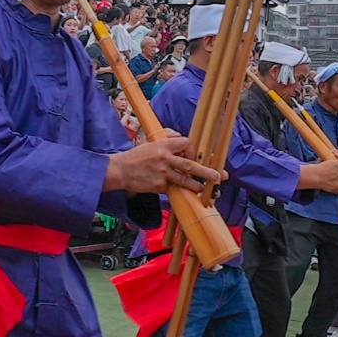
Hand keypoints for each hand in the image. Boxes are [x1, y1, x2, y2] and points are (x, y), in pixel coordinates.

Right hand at [105, 135, 223, 193]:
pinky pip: (174, 189)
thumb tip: (183, 141)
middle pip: (190, 164)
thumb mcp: (151, 143)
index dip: (193, 150)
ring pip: (185, 180)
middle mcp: (164, 158)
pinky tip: (185, 195)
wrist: (120, 170)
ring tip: (203, 188)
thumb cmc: (136, 157)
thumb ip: (168, 141)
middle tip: (218, 176)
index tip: (194, 156)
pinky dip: (180, 191)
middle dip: (206, 171)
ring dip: (196, 185)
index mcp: (163, 144)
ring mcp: (162, 173)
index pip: (186, 143)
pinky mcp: (158, 186)